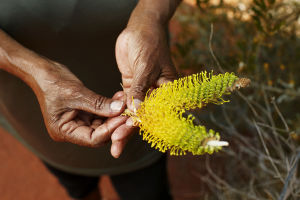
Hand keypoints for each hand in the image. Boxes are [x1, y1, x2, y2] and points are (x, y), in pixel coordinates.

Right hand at [35, 62, 125, 146]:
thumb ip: (98, 103)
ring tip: (125, 101)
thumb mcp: (77, 93)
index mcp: (64, 131)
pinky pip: (100, 114)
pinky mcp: (83, 114)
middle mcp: (72, 130)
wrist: (43, 71)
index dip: (110, 130)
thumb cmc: (53, 82)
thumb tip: (119, 109)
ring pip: (102, 124)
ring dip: (114, 113)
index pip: (92, 138)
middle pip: (99, 134)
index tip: (123, 119)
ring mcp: (78, 122)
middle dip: (115, 122)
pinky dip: (110, 107)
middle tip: (129, 111)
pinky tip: (119, 98)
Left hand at [112, 20, 176, 157]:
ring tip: (111, 142)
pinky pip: (126, 104)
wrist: (141, 28)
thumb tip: (136, 112)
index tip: (126, 134)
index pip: (156, 114)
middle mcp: (157, 94)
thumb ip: (140, 90)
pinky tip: (109, 121)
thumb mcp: (145, 66)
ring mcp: (144, 91)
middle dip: (129, 131)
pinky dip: (118, 112)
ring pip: (133, 113)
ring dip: (122, 127)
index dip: (141, 125)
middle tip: (115, 147)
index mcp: (168, 91)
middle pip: (143, 117)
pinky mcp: (133, 87)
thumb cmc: (149, 43)